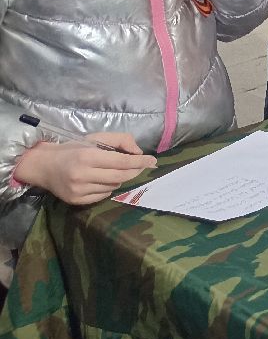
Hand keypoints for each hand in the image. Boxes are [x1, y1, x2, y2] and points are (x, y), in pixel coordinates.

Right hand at [15, 135, 154, 204]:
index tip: (153, 161)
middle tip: (142, 166)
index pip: (122, 162)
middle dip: (135, 171)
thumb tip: (139, 152)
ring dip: (119, 178)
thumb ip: (120, 140)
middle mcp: (83, 175)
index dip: (140, 162)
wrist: (43, 166)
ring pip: (113, 186)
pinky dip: (108, 187)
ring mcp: (79, 190)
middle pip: (121, 176)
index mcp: (88, 156)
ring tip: (111, 170)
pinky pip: (103, 195)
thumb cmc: (73, 149)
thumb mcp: (95, 138)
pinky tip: (101, 180)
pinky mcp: (76, 201)